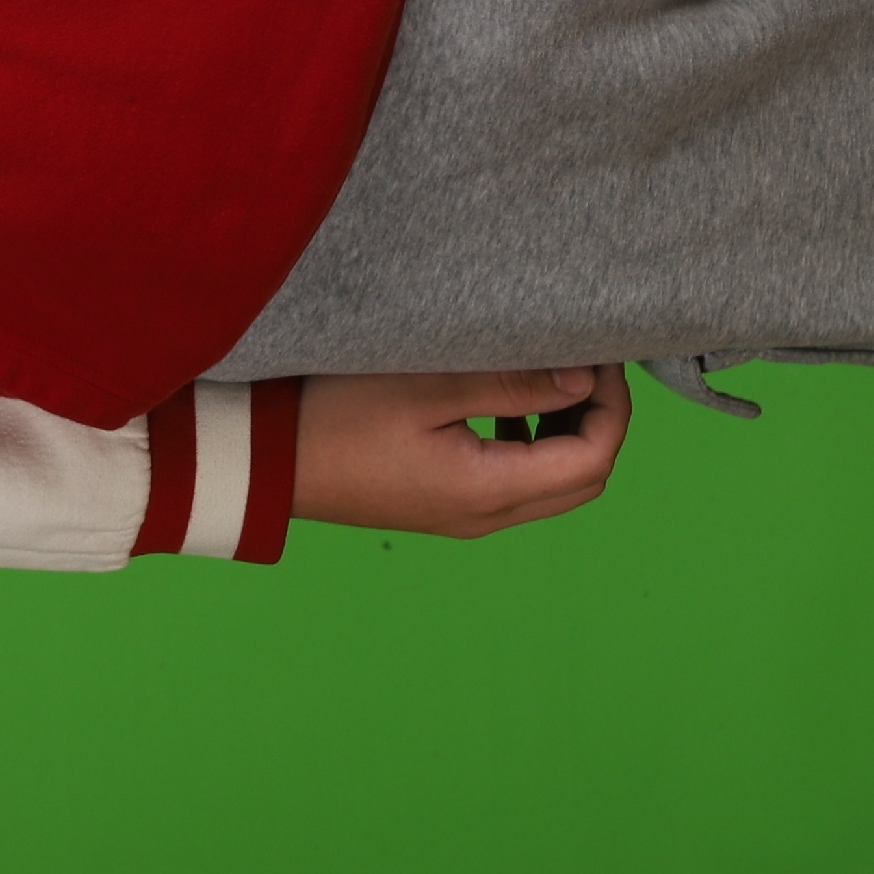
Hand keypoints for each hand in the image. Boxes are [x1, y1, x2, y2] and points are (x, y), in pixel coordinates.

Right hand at [291, 365, 628, 537]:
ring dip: (566, 434)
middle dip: (599, 421)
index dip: (611, 406)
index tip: (597, 355)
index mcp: (488, 490)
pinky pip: (515, 485)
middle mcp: (485, 517)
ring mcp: (464, 518)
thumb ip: (509, 383)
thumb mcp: (423, 386)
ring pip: (553, 485)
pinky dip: (530, 445)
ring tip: (546, 378)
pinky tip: (500, 404)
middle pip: (583, 480)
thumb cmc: (332, 417)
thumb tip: (583, 379)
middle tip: (582, 363)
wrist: (262, 462)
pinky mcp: (444, 507)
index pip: (592, 460)